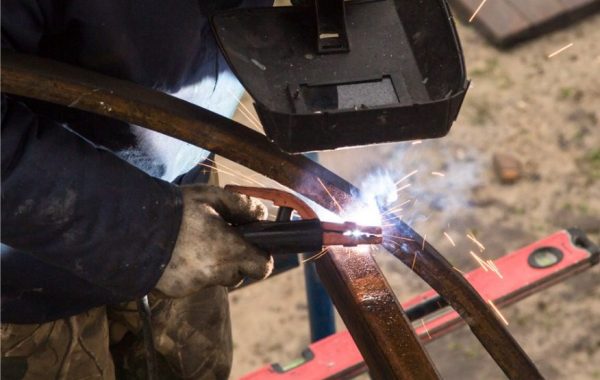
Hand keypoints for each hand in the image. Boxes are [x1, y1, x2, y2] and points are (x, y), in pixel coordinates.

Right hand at [156, 185, 272, 296]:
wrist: (129, 227)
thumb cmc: (175, 209)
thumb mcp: (212, 197)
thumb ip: (243, 206)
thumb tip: (262, 216)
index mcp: (229, 251)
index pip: (262, 267)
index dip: (260, 256)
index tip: (250, 243)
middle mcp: (214, 273)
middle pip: (237, 274)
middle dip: (233, 259)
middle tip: (216, 238)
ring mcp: (193, 285)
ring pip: (214, 278)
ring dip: (210, 264)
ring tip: (192, 242)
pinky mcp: (174, 291)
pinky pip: (192, 282)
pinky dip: (189, 270)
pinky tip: (175, 252)